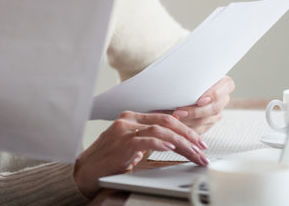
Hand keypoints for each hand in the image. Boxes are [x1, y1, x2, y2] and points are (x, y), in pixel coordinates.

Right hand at [73, 111, 208, 197]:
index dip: (184, 129)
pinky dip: (161, 143)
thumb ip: (146, 140)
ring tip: (194, 154)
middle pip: (166, 121)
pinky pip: (146, 140)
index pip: (164, 118)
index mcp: (131, 118)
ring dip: (182, 143)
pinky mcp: (122, 143)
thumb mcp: (130, 146)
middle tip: (202, 148)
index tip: (198, 141)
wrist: (86, 170)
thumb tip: (170, 143)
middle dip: (188, 135)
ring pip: (161, 130)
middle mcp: (128, 120)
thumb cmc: (107, 160)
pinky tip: (172, 148)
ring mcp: (124, 130)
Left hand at [172, 75, 234, 133]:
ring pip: (207, 120)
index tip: (199, 100)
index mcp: (224, 83)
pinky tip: (176, 123)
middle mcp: (223, 98)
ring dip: (189, 120)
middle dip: (195, 111)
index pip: (226, 87)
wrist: (187, 85)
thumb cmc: (189, 74)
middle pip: (215, 108)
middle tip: (179, 111)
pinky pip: (201, 129)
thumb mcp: (194, 71)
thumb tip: (182, 73)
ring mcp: (217, 112)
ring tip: (174, 117)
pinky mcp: (209, 122)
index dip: (213, 94)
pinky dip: (188, 127)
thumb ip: (194, 74)